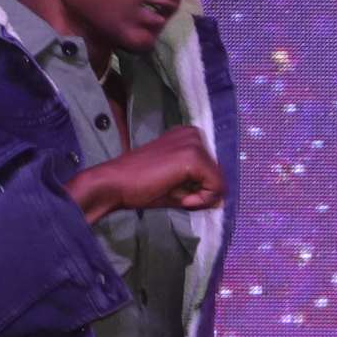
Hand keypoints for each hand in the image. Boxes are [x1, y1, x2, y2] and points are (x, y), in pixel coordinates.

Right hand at [71, 125, 222, 219]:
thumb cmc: (140, 186)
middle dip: (201, 192)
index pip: (212, 169)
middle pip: (217, 174)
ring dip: (200, 197)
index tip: (177, 192)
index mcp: (188, 136)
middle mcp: (193, 134)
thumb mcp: (177, 187)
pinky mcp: (193, 156)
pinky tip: (181, 198)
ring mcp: (193, 143)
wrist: (114, 184)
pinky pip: (216, 186)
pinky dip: (201, 199)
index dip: (200, 189)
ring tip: (175, 195)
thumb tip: (221, 202)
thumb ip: (199, 190)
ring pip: (218, 181)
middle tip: (175, 195)